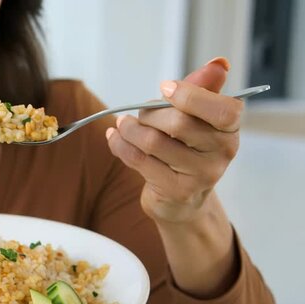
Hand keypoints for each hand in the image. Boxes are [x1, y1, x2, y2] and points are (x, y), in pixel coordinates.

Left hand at [106, 57, 241, 223]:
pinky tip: (114, 137)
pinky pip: (138, 159)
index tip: (165, 88)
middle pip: (179, 123)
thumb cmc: (186, 149)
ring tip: (122, 124)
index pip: (224, 109)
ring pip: (154, 141)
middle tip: (139, 114)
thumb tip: (218, 63)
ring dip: (130, 128)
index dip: (190, 95)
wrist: (182, 198)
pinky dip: (120, 144)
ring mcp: (199, 175)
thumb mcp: (197, 118)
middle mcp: (221, 154)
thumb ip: (202, 89)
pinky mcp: (174, 190)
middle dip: (150, 113)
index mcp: (230, 130)